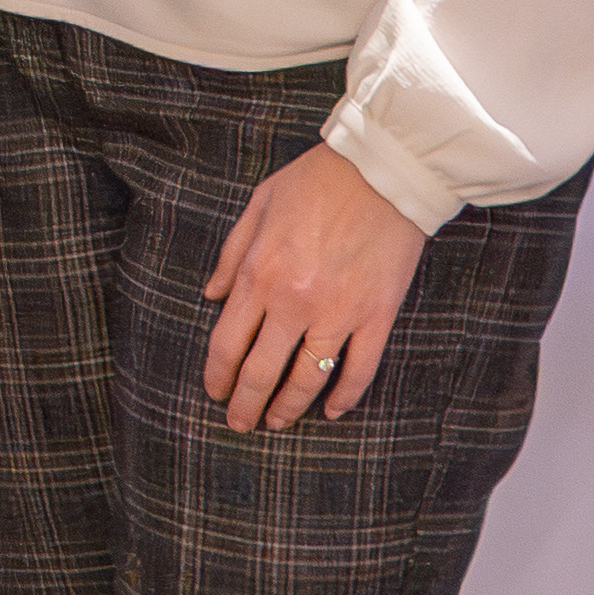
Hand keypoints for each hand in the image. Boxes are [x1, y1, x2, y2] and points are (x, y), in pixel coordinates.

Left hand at [203, 141, 424, 432]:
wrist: (383, 170)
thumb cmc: (317, 180)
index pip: (227, 343)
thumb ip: (231, 254)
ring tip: (277, 423)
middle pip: (262, 371)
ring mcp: (338, 313)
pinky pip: (359, 369)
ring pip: (308, 379)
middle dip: (246, 404)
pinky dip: (345, 396)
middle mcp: (294, 302)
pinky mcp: (377, 316)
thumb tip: (210, 295)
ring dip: (288, 408)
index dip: (218, 376)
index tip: (216, 393)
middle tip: (239, 423)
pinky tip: (331, 411)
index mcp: (259, 274)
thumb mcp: (257, 205)